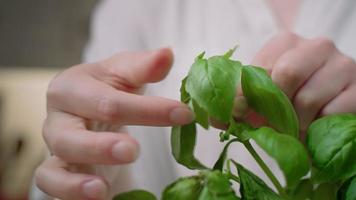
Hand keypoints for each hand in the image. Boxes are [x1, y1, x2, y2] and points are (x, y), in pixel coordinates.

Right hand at [34, 48, 193, 199]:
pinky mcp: (57, 168)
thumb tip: (167, 54)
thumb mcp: (124, 74)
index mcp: (72, 87)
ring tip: (101, 188)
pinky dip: (69, 192)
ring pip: (54, 166)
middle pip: (71, 135)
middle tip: (132, 151)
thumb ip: (143, 66)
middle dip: (101, 146)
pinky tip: (99, 196)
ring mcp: (56, 145)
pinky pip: (51, 183)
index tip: (183, 115)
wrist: (90, 106)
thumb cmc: (108, 88)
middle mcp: (58, 117)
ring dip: (76, 180)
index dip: (147, 109)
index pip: (108, 101)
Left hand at [239, 32, 355, 132]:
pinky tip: (311, 131)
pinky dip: (315, 129)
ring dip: (293, 124)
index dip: (245, 95)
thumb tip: (220, 117)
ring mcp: (342, 66)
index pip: (261, 68)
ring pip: (307, 99)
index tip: (237, 114)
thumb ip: (243, 99)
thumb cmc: (291, 95)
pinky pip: (330, 114)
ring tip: (290, 131)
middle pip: (286, 75)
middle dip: (272, 108)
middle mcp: (317, 47)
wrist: (330, 102)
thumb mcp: (266, 91)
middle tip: (268, 125)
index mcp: (287, 42)